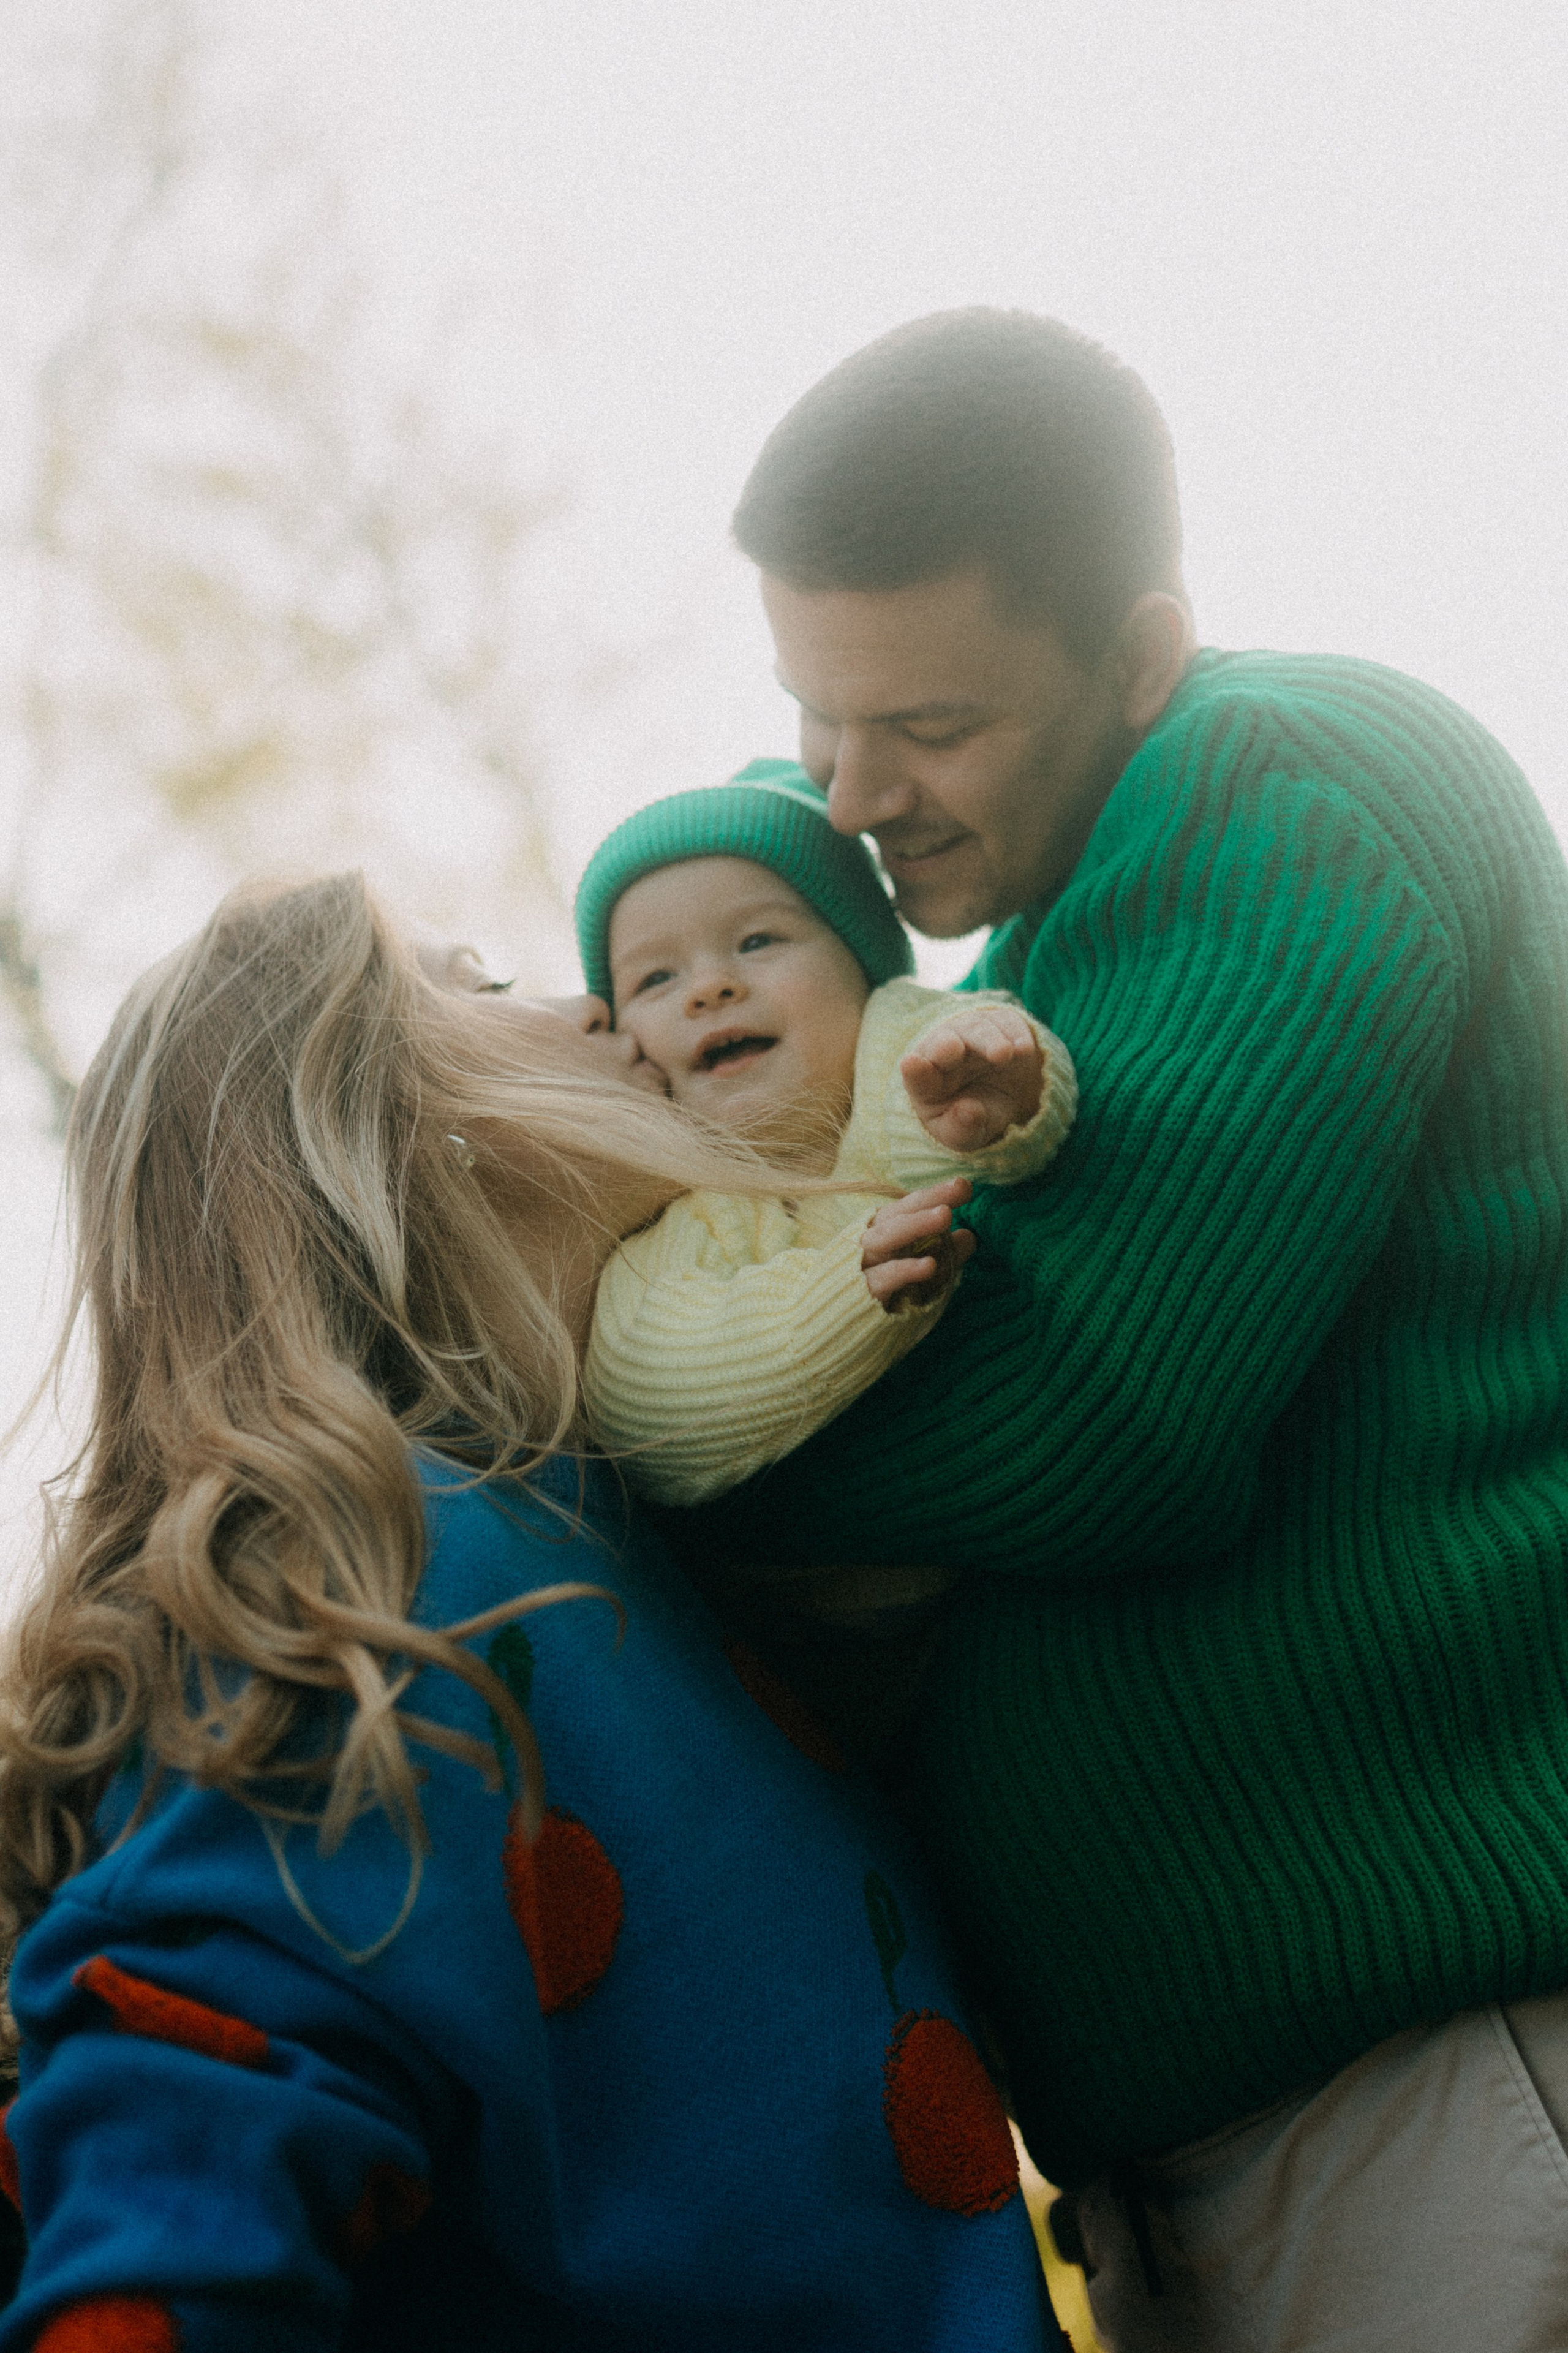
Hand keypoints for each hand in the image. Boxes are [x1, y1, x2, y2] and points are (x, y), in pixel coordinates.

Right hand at [861, 1178, 975, 1311]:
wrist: (828, 1329)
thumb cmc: (876, 1296)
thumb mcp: (915, 1273)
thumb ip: (941, 1255)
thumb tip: (968, 1236)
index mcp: (881, 1233)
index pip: (907, 1208)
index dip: (934, 1195)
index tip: (963, 1185)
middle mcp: (868, 1243)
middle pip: (895, 1216)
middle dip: (926, 1202)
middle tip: (958, 1189)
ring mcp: (861, 1266)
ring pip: (885, 1238)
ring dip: (916, 1224)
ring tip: (945, 1215)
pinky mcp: (859, 1293)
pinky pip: (882, 1278)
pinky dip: (904, 1270)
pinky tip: (929, 1265)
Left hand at [900, 1005, 1043, 1151]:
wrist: (1002, 1098)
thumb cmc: (970, 1116)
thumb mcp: (964, 1135)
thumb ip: (961, 1128)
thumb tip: (970, 1111)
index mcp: (926, 1081)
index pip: (916, 1075)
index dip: (915, 1070)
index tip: (912, 1065)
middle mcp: (944, 1051)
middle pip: (942, 1042)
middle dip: (946, 1045)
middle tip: (952, 1050)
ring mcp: (972, 1034)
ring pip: (975, 1028)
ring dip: (988, 1040)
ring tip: (1003, 1055)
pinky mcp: (1000, 1025)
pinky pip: (1005, 1022)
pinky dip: (1014, 1033)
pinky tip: (1023, 1049)